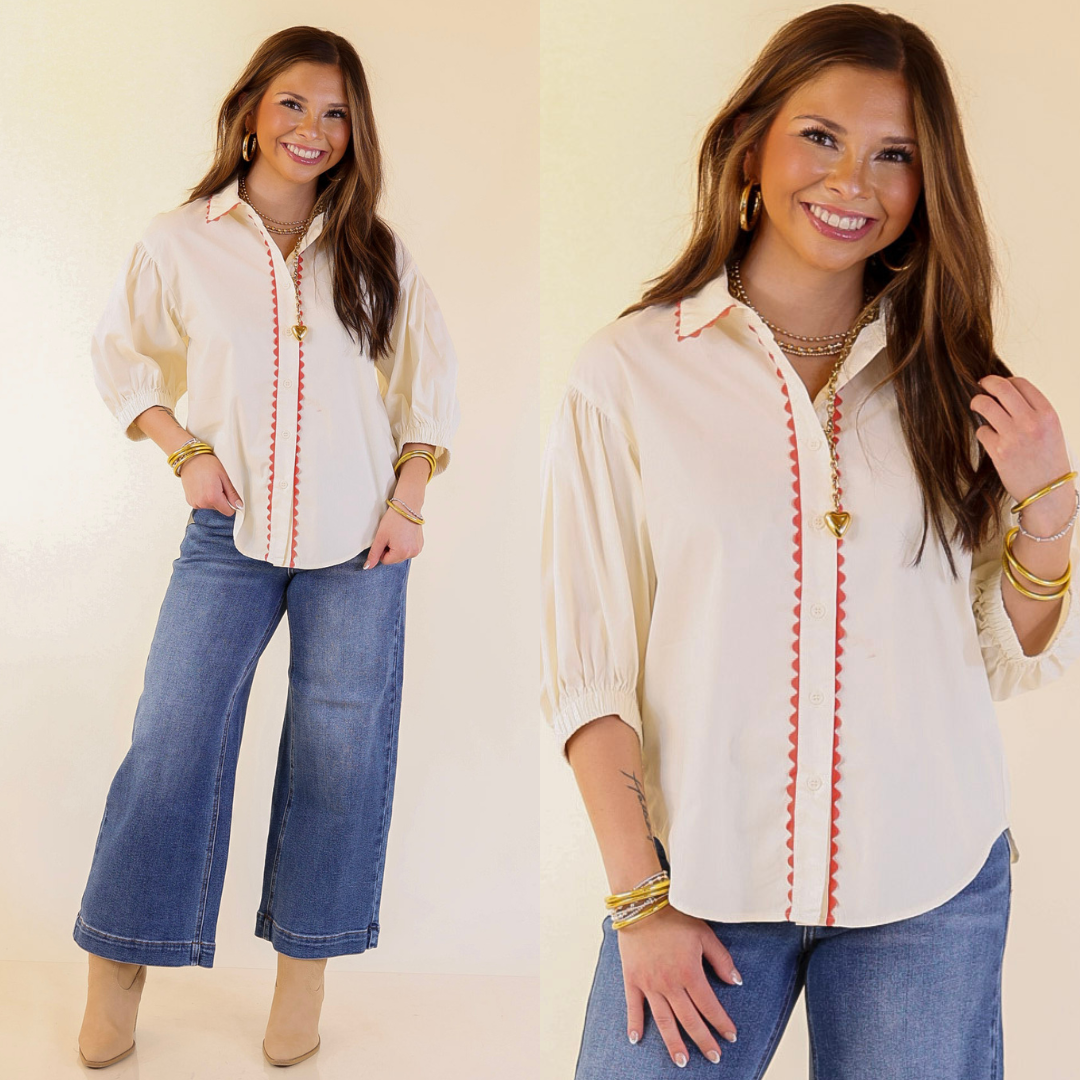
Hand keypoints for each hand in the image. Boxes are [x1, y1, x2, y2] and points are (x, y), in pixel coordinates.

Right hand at [178, 454, 242, 515]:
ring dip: (212, 499)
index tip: (231, 498)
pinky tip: (203, 487)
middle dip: (221, 499)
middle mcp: (202, 503)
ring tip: (209, 485)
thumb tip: (239, 505)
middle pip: (219, 509)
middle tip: (218, 485)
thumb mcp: (224, 477)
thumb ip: (232, 494)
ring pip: (211, 507)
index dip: (232, 505)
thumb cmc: (206, 464)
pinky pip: (202, 504)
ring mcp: (195, 503)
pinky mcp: (190, 501)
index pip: (228, 512)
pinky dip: (204, 498)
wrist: (190, 459)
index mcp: (213, 498)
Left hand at [364, 503, 422, 567]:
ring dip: (398, 547)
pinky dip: (405, 544)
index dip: (382, 550)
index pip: (385, 561)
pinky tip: (404, 534)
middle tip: (391, 535)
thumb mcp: (380, 537)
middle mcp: (412, 553)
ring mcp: (418, 549)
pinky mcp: (420, 544)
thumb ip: (374, 554)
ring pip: (401, 555)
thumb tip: (368, 567)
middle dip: (390, 549)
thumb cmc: (394, 520)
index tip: (385, 538)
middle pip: (394, 559)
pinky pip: (408, 550)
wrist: (407, 507)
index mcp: (402, 553)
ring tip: (398, 534)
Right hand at [617, 904, 740, 1066]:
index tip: (731, 1036)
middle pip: (689, 1019)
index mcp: (690, 972)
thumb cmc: (674, 916)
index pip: (710, 1006)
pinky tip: (636, 1040)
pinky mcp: (632, 979)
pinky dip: (634, 1023)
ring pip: (664, 1020)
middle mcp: (670, 983)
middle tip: (714, 1058)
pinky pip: (633, 1006)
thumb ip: (721, 960)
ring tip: (682, 1061)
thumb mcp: (704, 934)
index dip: (722, 1023)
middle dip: (703, 1040)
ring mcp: (650, 984)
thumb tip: (735, 981)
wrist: (642, 905)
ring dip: (674, 1043)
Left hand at [970, 375, 1073, 509]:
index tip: (998, 384)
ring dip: (977, 403)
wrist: (1048, 492)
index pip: (1021, 383)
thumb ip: (1033, 411)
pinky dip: (983, 432)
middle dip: (987, 383)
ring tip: (977, 405)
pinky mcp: (998, 451)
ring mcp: (1013, 436)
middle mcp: (1031, 422)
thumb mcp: (1051, 430)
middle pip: (1001, 388)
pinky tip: (990, 438)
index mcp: (1047, 414)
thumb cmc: (1049, 461)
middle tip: (981, 385)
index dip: (1005, 380)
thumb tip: (1006, 393)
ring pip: (984, 405)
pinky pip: (981, 430)